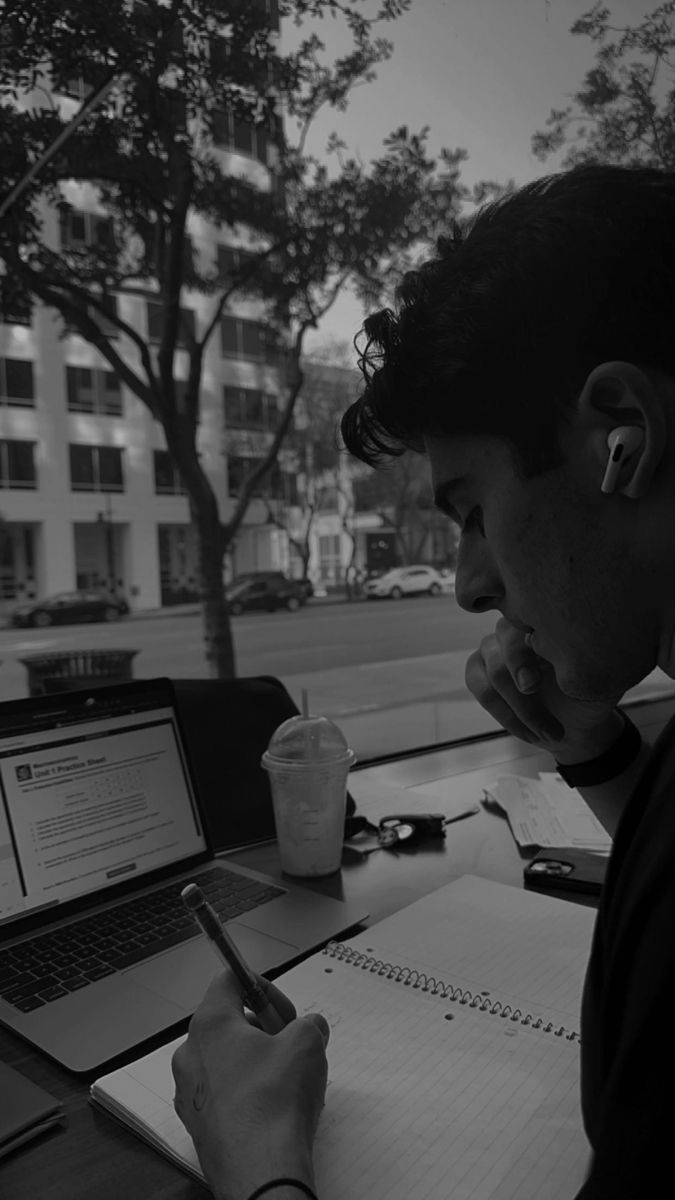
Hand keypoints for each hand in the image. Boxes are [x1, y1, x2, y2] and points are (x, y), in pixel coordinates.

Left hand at [171, 968, 328, 1199]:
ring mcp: (189, 1093)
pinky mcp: (198, 1125)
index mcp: (210, 1024)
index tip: (285, 1011)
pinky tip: (273, 1109)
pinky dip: (246, 1092)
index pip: (228, 980)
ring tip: (287, 1081)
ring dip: (255, 1061)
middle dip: (263, 1028)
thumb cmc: (275, 1100)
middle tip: (292, 1045)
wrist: (259, 1170)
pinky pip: (222, 1094)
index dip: (263, 986)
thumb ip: (309, 1024)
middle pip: (227, 1022)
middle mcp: (190, 1054)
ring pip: (225, 1061)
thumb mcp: (306, 1044)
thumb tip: (310, 1027)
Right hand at [465, 617, 623, 762]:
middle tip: (546, 722)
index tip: (532, 686)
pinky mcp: (477, 670)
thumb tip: (558, 651)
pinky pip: (481, 689)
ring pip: (494, 675)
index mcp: (544, 622)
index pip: (522, 626)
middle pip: (503, 653)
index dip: (522, 657)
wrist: (579, 724)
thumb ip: (580, 661)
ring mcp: (492, 647)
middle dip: (521, 693)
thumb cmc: (589, 696)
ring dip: (521, 712)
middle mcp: (514, 628)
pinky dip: (506, 716)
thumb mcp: (597, 679)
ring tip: (549, 733)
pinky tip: (529, 732)